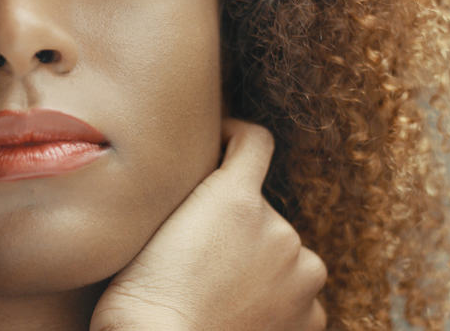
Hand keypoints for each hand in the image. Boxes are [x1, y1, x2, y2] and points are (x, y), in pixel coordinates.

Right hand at [90, 118, 327, 330]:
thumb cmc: (140, 300)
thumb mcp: (152, 227)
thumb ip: (191, 194)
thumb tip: (207, 179)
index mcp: (237, 197)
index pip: (255, 141)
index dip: (235, 137)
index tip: (221, 146)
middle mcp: (279, 229)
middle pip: (261, 211)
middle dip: (237, 226)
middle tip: (198, 257)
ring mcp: (301, 275)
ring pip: (280, 253)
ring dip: (257, 263)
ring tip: (216, 292)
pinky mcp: (310, 316)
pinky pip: (295, 293)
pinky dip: (274, 300)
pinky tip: (237, 314)